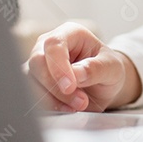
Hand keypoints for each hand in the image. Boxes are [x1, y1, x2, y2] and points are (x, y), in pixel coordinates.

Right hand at [23, 22, 141, 112]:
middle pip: (37, 62)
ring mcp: (39, 64)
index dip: (59, 67)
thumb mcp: (112, 67)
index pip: (54, 44)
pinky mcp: (35, 82)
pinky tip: (68, 108)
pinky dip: (49, 106)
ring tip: (79, 105)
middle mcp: (49, 45)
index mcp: (70, 33)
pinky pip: (32, 95)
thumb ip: (95, 69)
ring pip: (30, 81)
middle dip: (56, 87)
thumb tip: (76, 75)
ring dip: (53, 99)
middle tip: (81, 101)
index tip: (71, 87)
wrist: (104, 85)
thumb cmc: (107, 69)